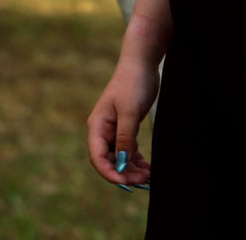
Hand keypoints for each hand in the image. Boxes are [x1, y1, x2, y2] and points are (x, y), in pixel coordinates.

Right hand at [87, 54, 158, 189]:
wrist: (142, 63)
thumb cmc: (132, 84)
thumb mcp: (129, 112)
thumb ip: (124, 139)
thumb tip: (121, 163)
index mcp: (97, 126)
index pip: (97, 156)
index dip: (109, 172)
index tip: (124, 182)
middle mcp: (103, 130)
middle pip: (109, 160)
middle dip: (124, 172)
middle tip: (142, 181)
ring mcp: (115, 129)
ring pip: (120, 157)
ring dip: (132, 168)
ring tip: (148, 177)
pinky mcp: (127, 127)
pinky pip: (129, 150)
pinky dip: (137, 160)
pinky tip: (147, 168)